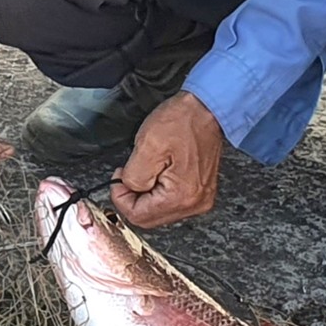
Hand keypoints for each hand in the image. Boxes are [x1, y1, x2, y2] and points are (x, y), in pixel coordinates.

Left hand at [113, 92, 223, 227]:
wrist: (206, 108)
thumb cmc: (182, 121)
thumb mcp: (147, 146)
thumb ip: (133, 176)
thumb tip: (127, 189)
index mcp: (182, 196)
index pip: (138, 216)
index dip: (121, 197)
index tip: (119, 177)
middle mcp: (195, 203)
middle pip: (149, 218)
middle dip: (133, 197)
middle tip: (129, 173)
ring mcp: (200, 198)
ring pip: (158, 211)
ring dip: (145, 193)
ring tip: (147, 167)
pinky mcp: (200, 190)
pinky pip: (170, 201)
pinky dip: (157, 190)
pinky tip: (158, 171)